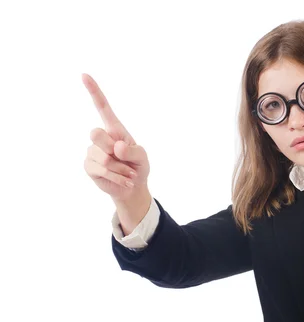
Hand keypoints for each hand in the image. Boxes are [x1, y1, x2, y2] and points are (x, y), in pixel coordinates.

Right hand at [82, 73, 149, 201]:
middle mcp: (101, 138)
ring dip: (120, 169)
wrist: (132, 187)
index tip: (84, 75)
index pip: (103, 107)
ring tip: (127, 173)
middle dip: (112, 149)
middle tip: (124, 159)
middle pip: (96, 134)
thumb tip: (116, 146)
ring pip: (103, 158)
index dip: (94, 91)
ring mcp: (93, 151)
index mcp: (115, 129)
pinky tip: (123, 180)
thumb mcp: (142, 157)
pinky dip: (116, 177)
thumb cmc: (138, 166)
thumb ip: (132, 151)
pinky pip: (101, 170)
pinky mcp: (89, 166)